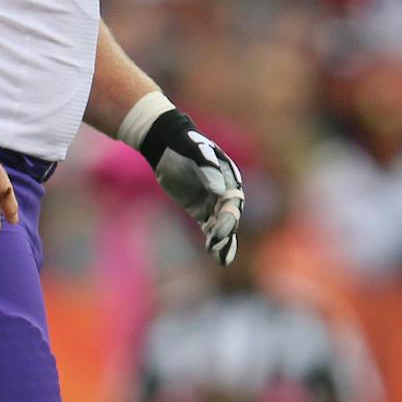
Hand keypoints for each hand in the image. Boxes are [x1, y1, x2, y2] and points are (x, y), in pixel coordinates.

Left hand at [138, 110, 243, 263]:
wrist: (167, 145)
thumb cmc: (184, 144)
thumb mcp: (194, 150)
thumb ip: (207, 168)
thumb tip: (220, 190)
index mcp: (229, 176)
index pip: (233, 201)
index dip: (228, 217)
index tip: (220, 231)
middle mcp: (226, 191)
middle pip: (230, 216)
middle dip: (225, 231)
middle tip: (215, 244)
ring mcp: (215, 202)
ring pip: (223, 226)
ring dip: (224, 242)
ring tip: (220, 258)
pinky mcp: (203, 211)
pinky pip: (212, 229)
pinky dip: (216, 242)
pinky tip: (218, 257)